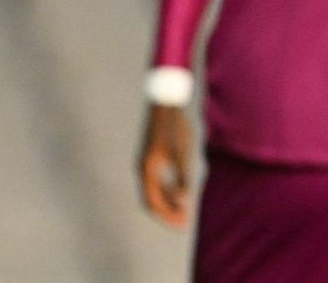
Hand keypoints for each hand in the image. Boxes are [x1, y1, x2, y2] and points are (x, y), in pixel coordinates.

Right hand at [137, 102, 194, 228]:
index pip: (154, 202)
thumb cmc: (176, 125)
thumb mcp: (182, 149)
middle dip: (167, 213)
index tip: (182, 225)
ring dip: (168, 202)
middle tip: (184, 223)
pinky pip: (156, 182)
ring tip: (184, 211)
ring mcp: (145, 164)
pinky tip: (180, 192)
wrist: (165, 103)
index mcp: (148, 170)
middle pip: (152, 200)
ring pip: (154, 191)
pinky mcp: (151, 158)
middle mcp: (143, 169)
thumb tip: (184, 198)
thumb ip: (182, 174)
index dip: (167, 216)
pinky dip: (167, 190)